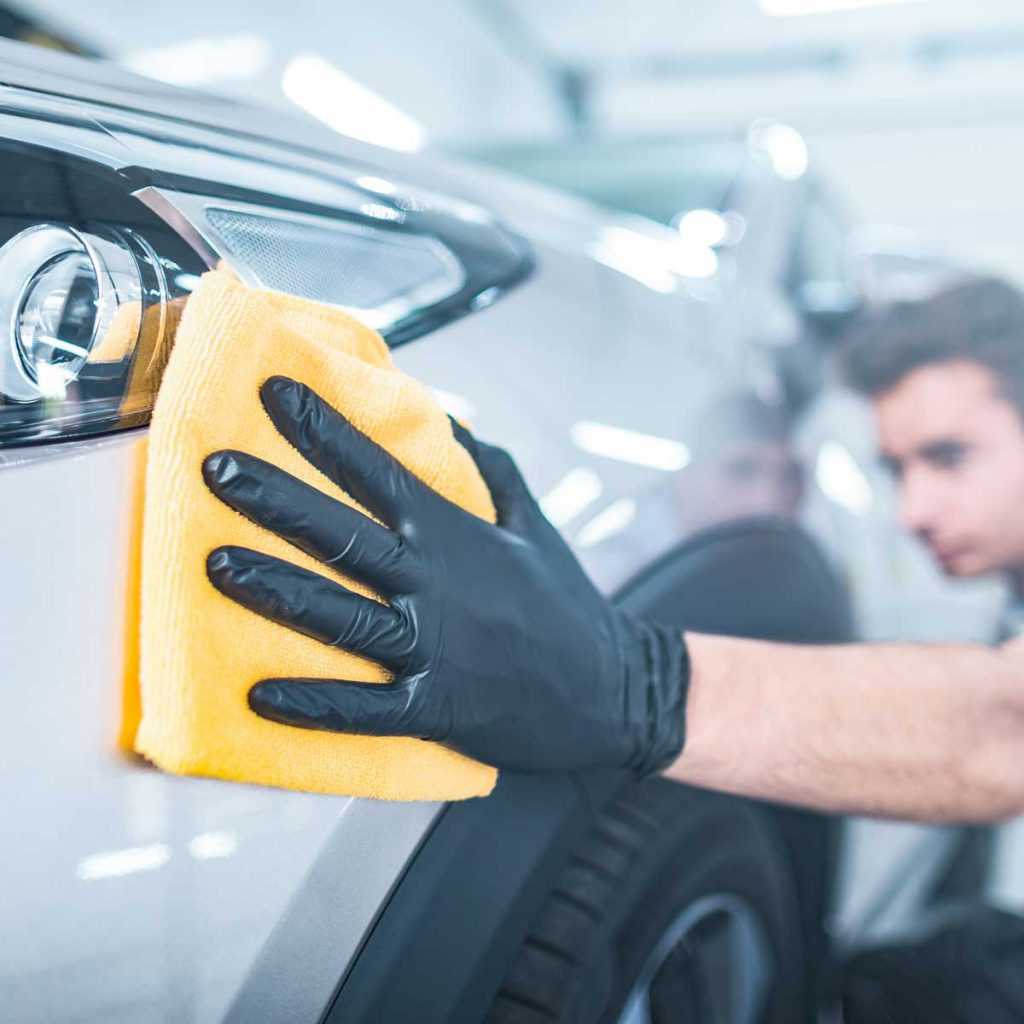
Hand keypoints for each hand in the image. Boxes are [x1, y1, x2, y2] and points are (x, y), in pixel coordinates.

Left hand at [201, 375, 689, 774]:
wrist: (612, 690)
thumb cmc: (565, 600)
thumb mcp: (533, 523)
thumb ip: (489, 469)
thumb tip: (446, 419)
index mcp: (457, 537)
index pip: (380, 472)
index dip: (325, 430)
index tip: (273, 391)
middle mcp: (438, 587)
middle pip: (345, 536)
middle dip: (277, 499)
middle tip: (216, 467)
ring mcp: (436, 650)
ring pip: (343, 616)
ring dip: (277, 590)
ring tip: (216, 563)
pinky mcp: (438, 709)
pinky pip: (367, 709)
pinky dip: (315, 704)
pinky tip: (260, 694)